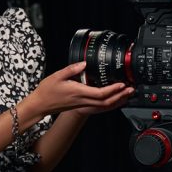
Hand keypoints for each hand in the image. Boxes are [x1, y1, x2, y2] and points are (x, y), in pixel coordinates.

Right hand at [20, 61, 134, 123]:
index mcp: (78, 92)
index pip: (99, 93)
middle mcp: (82, 100)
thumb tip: (83, 63)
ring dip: (117, 101)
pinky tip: (114, 101)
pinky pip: (98, 108)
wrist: (40, 105)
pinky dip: (109, 105)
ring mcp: (82, 105)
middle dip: (120, 97)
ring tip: (126, 95)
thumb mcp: (57, 75)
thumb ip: (71, 69)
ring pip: (103, 107)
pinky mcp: (81, 106)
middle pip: (105, 102)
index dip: (112, 90)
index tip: (121, 84)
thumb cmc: (47, 91)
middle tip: (131, 89)